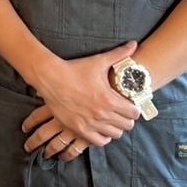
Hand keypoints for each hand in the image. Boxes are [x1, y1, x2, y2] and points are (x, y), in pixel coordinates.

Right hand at [22, 40, 140, 155]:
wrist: (52, 78)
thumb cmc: (76, 69)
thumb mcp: (99, 61)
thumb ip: (119, 54)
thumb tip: (134, 44)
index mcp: (110, 99)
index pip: (134, 113)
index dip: (134, 108)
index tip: (130, 104)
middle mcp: (102, 115)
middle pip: (127, 125)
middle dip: (127, 118)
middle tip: (122, 111)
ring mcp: (91, 124)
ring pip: (115, 135)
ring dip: (116, 127)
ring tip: (112, 119)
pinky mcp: (79, 129)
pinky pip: (99, 141)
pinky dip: (103, 136)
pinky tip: (101, 127)